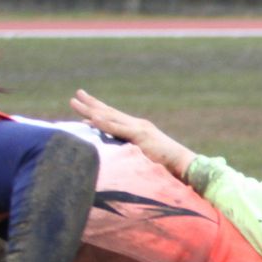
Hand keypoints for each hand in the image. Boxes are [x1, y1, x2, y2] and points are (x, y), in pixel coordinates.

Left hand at [70, 89, 193, 178]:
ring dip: (91, 110)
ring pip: (111, 117)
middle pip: (110, 112)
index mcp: (138, 129)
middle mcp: (137, 125)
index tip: (84, 104)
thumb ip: (131, 152)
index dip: (98, 110)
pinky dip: (106, 124)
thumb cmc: (167, 166)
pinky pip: (119, 129)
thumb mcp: (145, 156)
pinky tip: (93, 118)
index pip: (114, 117)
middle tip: (75, 95)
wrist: (186, 166)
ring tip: (75, 103)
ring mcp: (140, 129)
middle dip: (91, 104)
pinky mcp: (142, 136)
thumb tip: (116, 156)